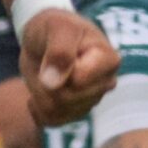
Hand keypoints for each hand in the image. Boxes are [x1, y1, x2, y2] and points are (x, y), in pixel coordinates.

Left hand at [19, 9, 118, 126]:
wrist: (44, 37)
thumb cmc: (54, 26)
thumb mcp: (56, 27)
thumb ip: (59, 51)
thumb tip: (53, 83)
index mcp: (109, 60)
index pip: (78, 80)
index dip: (58, 66)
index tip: (57, 47)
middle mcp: (105, 83)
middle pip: (67, 98)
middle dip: (48, 82)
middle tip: (47, 59)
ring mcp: (92, 99)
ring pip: (58, 111)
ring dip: (41, 92)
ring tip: (45, 71)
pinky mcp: (75, 111)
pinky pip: (51, 121)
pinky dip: (38, 107)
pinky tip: (38, 90)